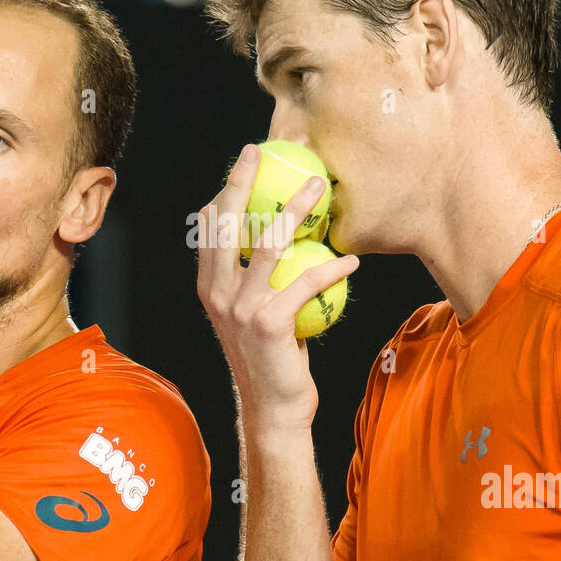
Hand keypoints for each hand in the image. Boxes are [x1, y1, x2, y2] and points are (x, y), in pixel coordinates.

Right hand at [195, 144, 359, 437]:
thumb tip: (278, 243)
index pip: (209, 229)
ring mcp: (241, 308)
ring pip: (268, 242)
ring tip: (318, 187)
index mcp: (209, 288)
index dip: (224, 191)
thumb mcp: (253, 316)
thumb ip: (255, 282)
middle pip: (227, 223)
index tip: (245, 164)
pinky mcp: (269, 322)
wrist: (273, 408)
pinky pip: (306, 281)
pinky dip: (332, 268)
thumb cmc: (271, 359)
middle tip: (263, 152)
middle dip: (242, 181)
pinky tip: (351, 261)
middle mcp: (218, 294)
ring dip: (296, 208)